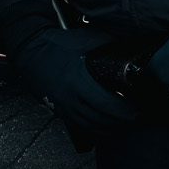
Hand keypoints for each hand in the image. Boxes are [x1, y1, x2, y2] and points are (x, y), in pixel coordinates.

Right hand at [15, 27, 137, 137]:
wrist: (31, 51)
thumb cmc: (59, 44)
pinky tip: (106, 126)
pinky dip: (96, 129)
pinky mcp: (60, 111)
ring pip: (93, 128)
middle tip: (136, 116)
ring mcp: (64, 108)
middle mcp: (71, 100)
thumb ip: (110, 46)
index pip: (108, 105)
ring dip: (111, 128)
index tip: (137, 108)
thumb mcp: (87, 39)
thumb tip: (131, 50)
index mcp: (79, 82)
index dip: (126, 111)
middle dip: (122, 122)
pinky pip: (82, 127)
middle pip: (103, 121)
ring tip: (125, 123)